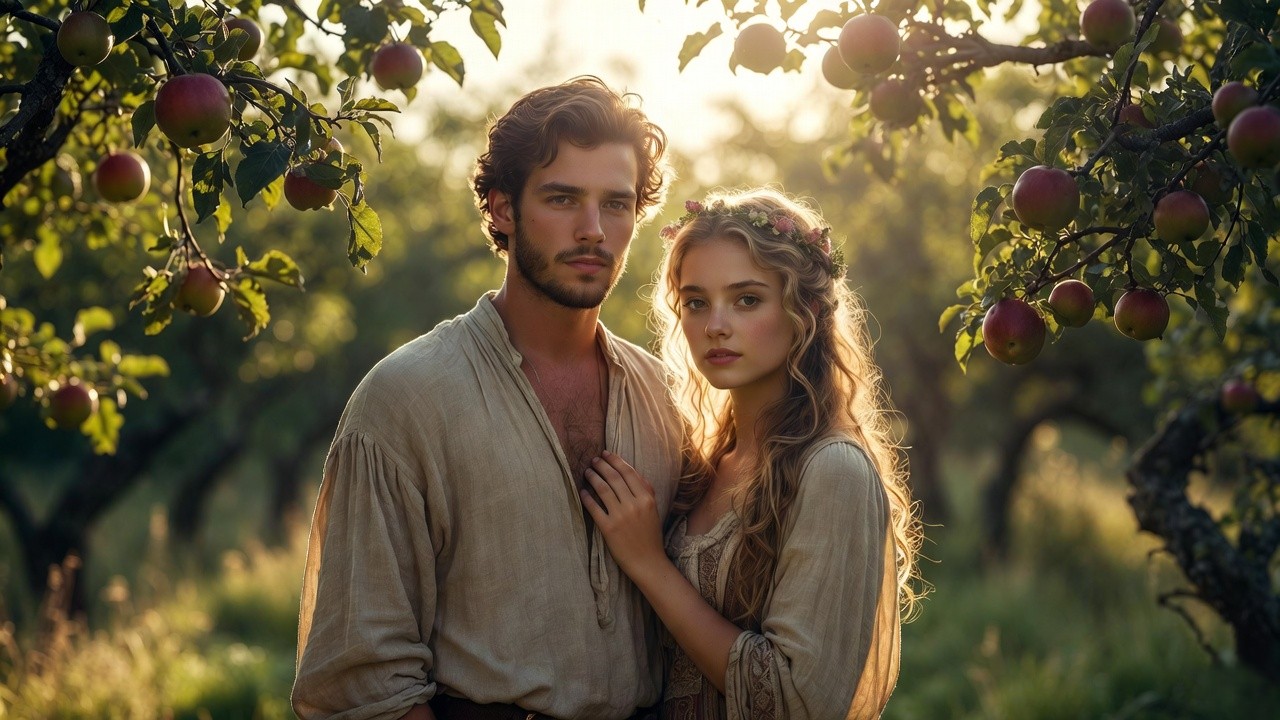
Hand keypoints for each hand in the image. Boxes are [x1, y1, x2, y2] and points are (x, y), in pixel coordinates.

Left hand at [581, 450, 666, 577]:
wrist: (648, 561)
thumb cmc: (650, 535)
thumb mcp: (654, 509)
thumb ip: (646, 490)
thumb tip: (631, 472)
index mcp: (646, 498)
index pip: (628, 472)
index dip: (615, 460)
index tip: (605, 454)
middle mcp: (634, 504)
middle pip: (614, 477)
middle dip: (601, 465)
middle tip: (593, 460)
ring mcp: (621, 516)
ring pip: (603, 489)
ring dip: (593, 477)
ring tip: (587, 472)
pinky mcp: (609, 528)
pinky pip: (594, 508)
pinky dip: (587, 497)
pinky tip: (583, 492)